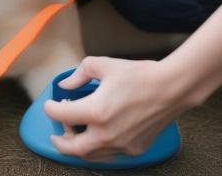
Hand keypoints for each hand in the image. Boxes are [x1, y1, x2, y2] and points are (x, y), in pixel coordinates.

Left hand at [44, 56, 190, 160]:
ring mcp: (121, 145)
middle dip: (60, 141)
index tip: (50, 104)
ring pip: (90, 155)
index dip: (51, 108)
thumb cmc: (138, 74)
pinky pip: (108, 154)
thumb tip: (66, 85)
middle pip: (72, 148)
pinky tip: (96, 137)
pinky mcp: (134, 149)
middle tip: (55, 133)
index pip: (62, 115)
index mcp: (96, 111)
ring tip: (75, 134)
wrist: (171, 88)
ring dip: (78, 146)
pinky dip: (97, 149)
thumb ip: (80, 74)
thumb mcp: (103, 65)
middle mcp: (106, 134)